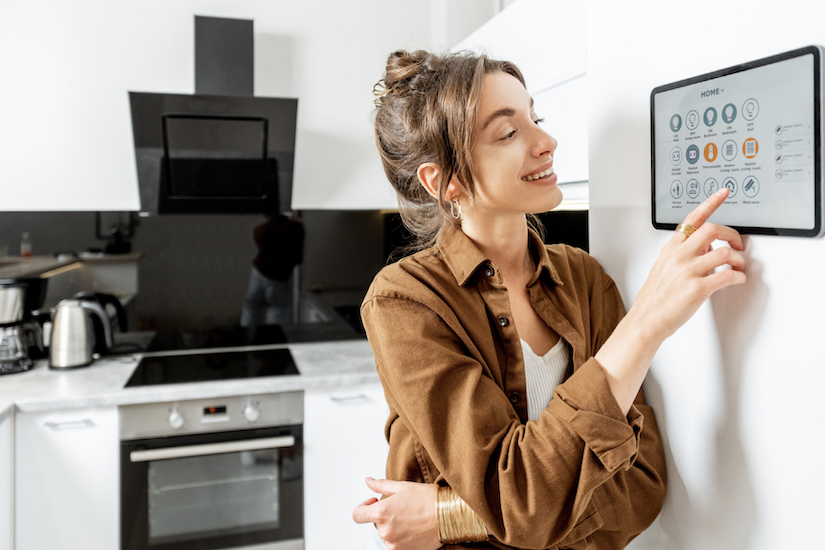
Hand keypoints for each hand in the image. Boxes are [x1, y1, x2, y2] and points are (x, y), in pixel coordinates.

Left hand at [352, 477, 440, 549]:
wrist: (449, 515)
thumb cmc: (428, 500)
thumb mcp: (402, 486)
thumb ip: (381, 485)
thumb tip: (368, 481)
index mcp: (381, 513)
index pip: (357, 516)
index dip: (363, 507)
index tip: (373, 503)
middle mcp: (385, 531)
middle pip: (374, 525)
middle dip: (384, 516)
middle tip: (401, 508)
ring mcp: (394, 545)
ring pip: (386, 535)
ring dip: (393, 528)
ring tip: (410, 519)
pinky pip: (395, 545)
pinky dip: (401, 538)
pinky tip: (413, 529)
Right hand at [632, 187, 745, 341]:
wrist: (645, 321)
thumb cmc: (654, 299)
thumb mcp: (664, 269)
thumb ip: (684, 255)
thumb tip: (706, 247)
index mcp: (671, 249)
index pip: (692, 219)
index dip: (710, 203)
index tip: (723, 194)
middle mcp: (679, 256)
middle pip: (712, 229)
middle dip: (732, 234)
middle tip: (738, 243)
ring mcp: (687, 271)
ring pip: (724, 252)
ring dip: (738, 259)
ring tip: (738, 267)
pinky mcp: (697, 288)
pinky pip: (727, 275)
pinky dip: (738, 276)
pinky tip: (737, 280)